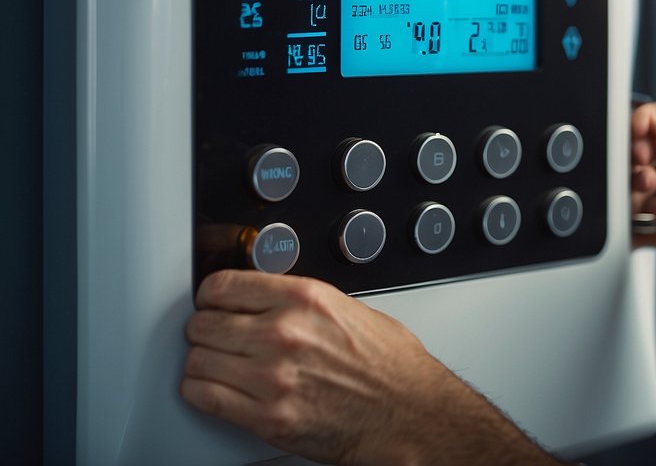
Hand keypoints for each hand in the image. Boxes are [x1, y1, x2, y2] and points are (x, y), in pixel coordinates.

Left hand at [181, 270, 558, 465]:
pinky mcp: (268, 417)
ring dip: (203, 362)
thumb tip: (266, 299)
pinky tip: (216, 388)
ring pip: (197, 360)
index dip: (213, 297)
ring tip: (218, 364)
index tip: (213, 304)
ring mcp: (272, 376)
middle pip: (203, 323)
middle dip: (206, 329)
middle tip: (215, 336)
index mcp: (305, 298)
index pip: (223, 286)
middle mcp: (284, 333)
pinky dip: (202, 392)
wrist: (410, 413)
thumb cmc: (391, 366)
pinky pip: (204, 397)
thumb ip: (301, 302)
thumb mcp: (349, 308)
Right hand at [631, 100, 655, 261]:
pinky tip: (632, 224)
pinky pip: (644, 223)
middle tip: (642, 171)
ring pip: (637, 186)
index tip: (638, 144)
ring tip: (645, 192)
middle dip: (632, 159)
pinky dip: (632, 225)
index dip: (641, 129)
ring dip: (631, 189)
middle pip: (641, 151)